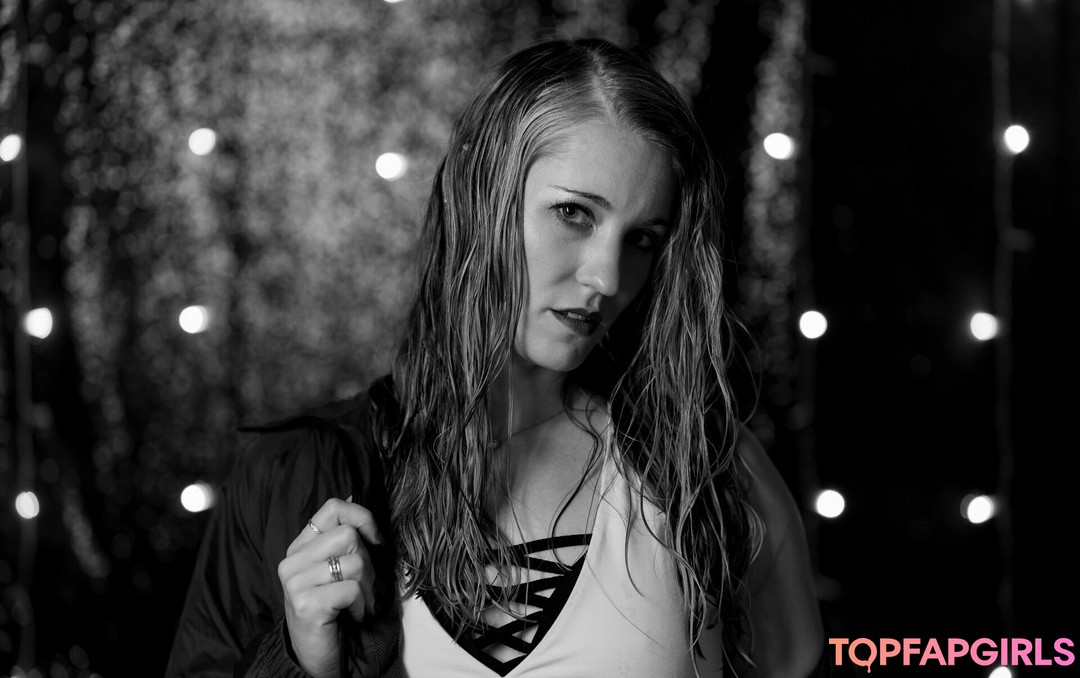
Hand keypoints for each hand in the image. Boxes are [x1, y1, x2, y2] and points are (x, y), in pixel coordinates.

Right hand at [277, 497, 383, 677]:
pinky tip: (353, 616)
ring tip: (359, 603)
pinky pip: (352, 589)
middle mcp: (292, 561)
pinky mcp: (305, 604)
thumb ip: (341, 537)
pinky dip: (361, 605)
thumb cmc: (332, 610)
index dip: (362, 517)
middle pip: (349, 536)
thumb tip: (355, 497)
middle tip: (364, 587)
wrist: (314, 657)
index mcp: (300, 547)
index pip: (333, 508)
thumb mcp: (336, 569)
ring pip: (355, 562)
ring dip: (368, 588)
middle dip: (369, 563)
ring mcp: (295, 582)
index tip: (375, 541)